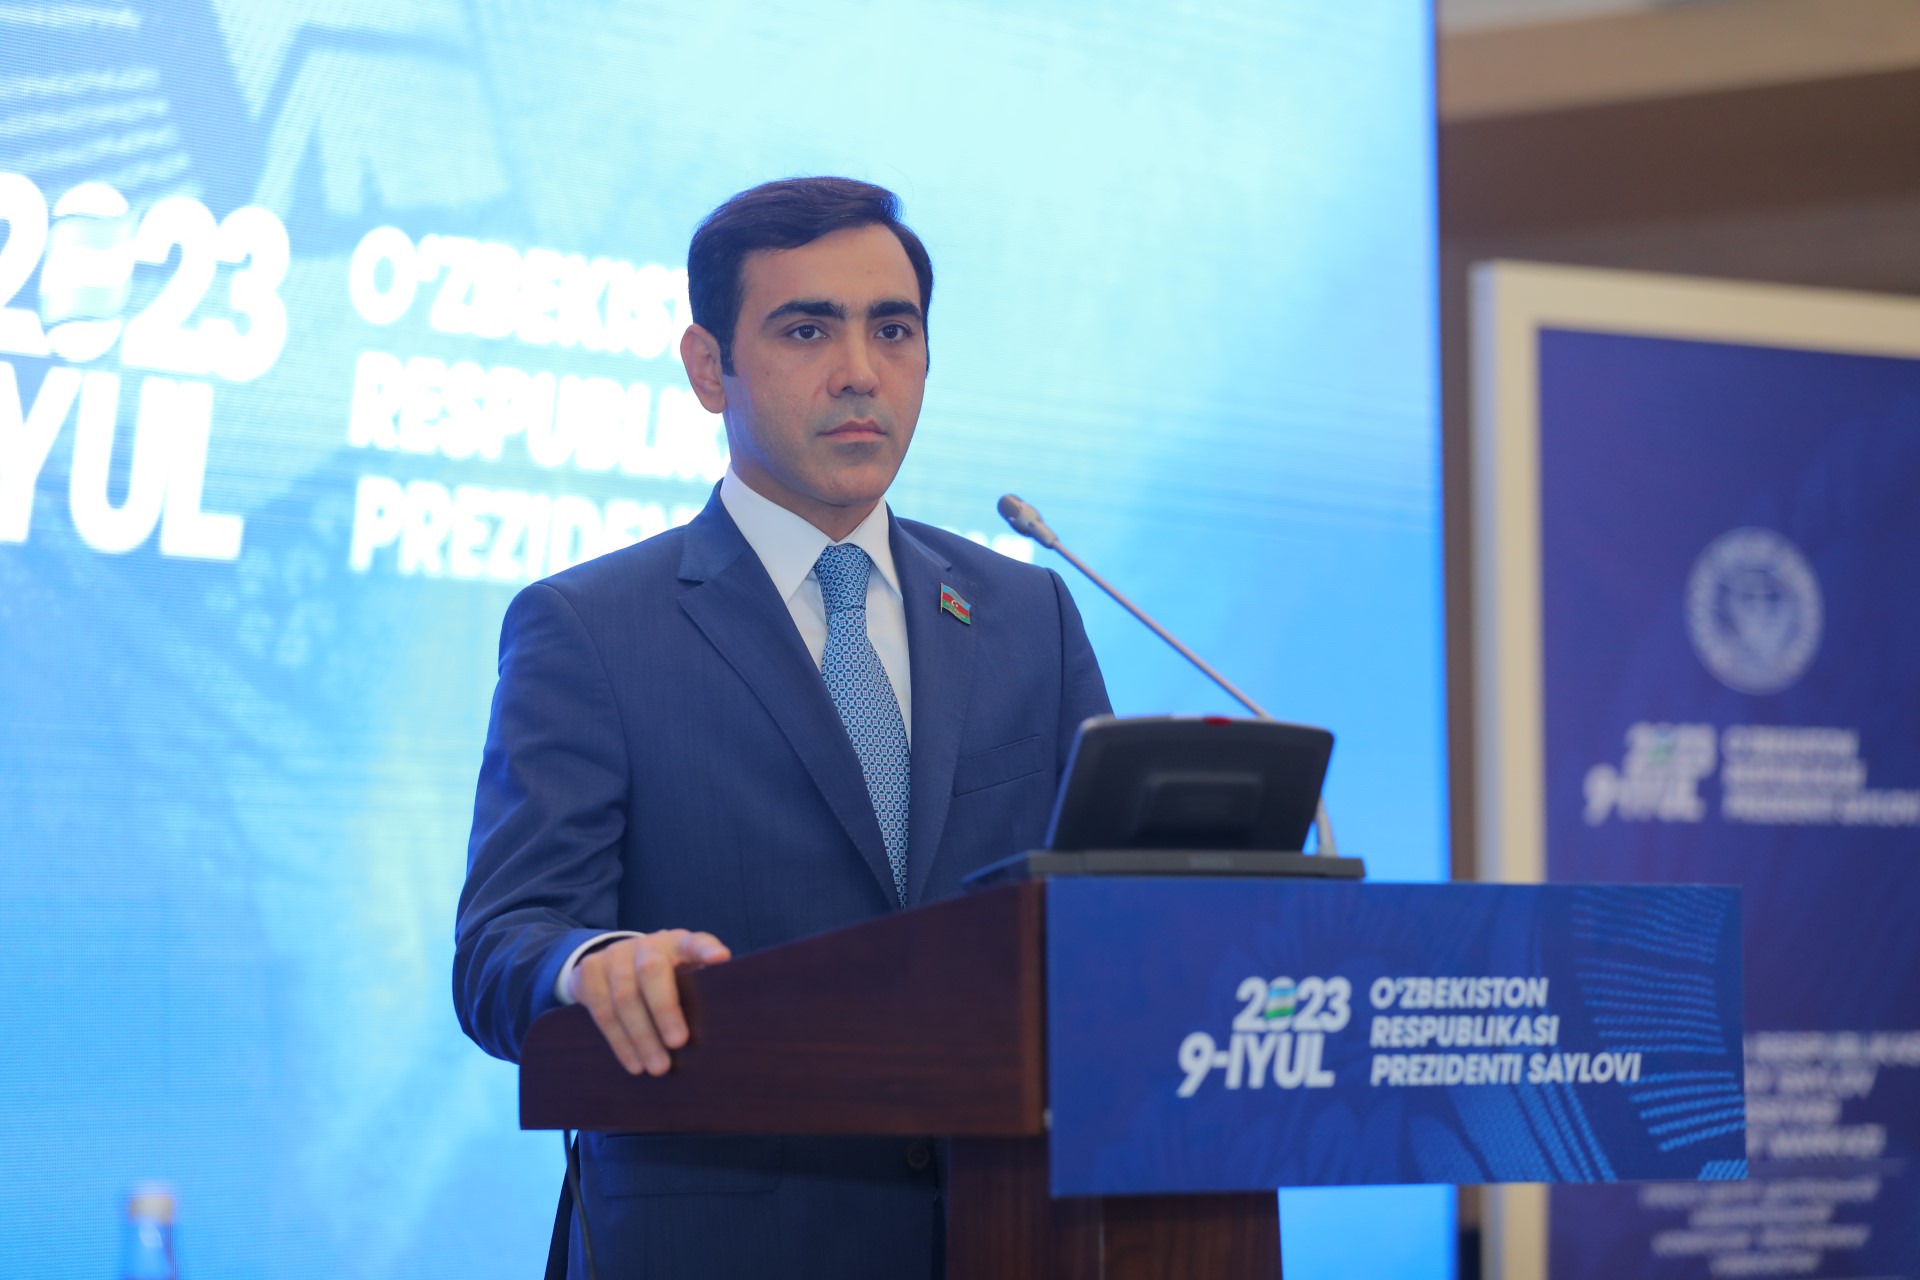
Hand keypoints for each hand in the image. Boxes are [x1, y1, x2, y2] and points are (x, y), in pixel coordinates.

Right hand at [568, 930, 730, 1075]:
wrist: (615, 964)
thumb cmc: (665, 979)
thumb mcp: (685, 975)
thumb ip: (702, 990)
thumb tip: (725, 1027)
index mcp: (678, 944)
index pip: (695, 942)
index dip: (706, 949)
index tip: (720, 960)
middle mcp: (646, 945)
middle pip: (653, 971)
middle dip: (665, 1010)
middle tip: (678, 1043)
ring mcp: (615, 954)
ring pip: (624, 996)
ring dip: (641, 1037)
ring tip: (657, 1067)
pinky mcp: (590, 969)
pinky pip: (600, 1009)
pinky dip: (619, 1041)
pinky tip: (633, 1063)